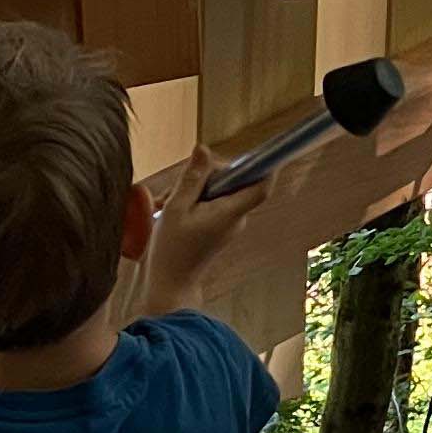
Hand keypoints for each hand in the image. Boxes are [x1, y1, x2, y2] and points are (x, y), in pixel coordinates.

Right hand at [140, 152, 264, 313]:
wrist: (170, 283)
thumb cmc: (172, 251)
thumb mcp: (175, 208)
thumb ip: (192, 178)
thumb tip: (204, 149)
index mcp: (229, 213)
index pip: (260, 186)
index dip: (264, 166)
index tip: (260, 151)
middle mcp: (235, 217)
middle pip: (231, 180)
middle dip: (204, 175)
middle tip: (176, 188)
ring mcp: (228, 222)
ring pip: (217, 189)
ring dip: (192, 188)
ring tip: (167, 203)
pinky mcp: (218, 225)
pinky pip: (211, 201)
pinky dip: (192, 200)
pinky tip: (171, 208)